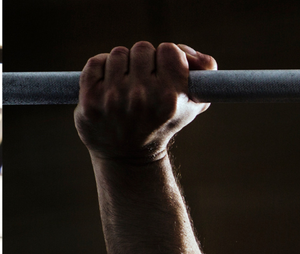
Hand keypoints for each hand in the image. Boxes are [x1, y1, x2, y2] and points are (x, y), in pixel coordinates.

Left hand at [75, 42, 216, 164]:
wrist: (130, 155)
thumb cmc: (164, 121)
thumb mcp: (194, 103)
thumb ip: (205, 72)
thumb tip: (192, 54)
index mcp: (171, 98)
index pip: (169, 50)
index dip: (167, 58)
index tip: (164, 72)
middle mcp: (143, 97)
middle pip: (143, 48)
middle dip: (144, 61)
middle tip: (144, 80)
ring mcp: (114, 98)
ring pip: (119, 53)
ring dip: (123, 64)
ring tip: (126, 84)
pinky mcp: (90, 100)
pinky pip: (95, 62)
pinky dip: (102, 68)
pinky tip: (109, 84)